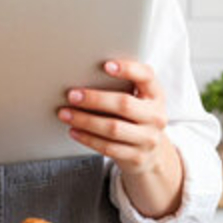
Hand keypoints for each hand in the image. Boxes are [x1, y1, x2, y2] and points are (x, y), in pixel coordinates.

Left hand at [58, 59, 172, 175]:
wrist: (152, 154)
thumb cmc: (137, 118)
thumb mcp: (139, 100)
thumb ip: (123, 86)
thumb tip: (84, 74)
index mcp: (156, 96)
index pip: (146, 76)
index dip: (128, 69)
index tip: (106, 65)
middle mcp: (156, 116)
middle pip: (124, 104)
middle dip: (95, 99)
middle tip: (72, 95)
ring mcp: (148, 139)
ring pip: (112, 128)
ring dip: (85, 120)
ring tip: (66, 113)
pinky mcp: (137, 157)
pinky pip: (108, 147)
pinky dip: (87, 138)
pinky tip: (74, 131)